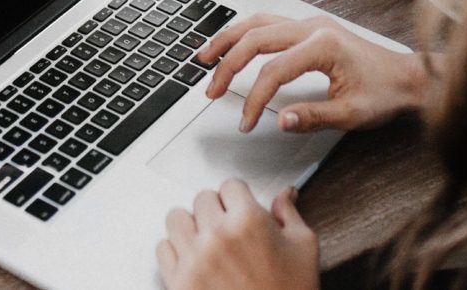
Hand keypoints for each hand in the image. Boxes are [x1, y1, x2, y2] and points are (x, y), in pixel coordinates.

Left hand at [157, 180, 319, 289]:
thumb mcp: (303, 247)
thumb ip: (289, 214)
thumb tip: (285, 193)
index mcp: (249, 221)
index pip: (230, 185)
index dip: (239, 196)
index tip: (240, 207)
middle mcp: (217, 235)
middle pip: (202, 198)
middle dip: (216, 209)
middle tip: (228, 227)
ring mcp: (194, 258)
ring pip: (176, 218)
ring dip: (191, 225)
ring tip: (206, 239)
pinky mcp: (179, 281)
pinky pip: (163, 248)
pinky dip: (176, 251)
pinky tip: (194, 259)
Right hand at [197, 14, 430, 132]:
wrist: (409, 77)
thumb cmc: (386, 93)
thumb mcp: (352, 114)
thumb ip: (314, 117)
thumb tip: (280, 120)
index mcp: (323, 46)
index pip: (273, 71)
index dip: (254, 99)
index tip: (246, 122)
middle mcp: (314, 28)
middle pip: (255, 38)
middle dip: (228, 65)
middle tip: (211, 90)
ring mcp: (311, 24)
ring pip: (257, 23)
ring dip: (228, 40)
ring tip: (205, 58)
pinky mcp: (311, 28)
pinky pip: (268, 23)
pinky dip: (245, 34)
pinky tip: (232, 45)